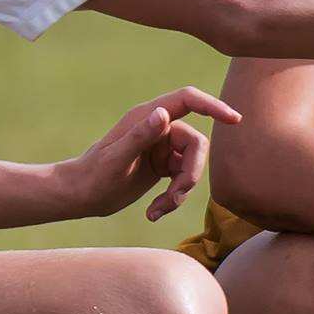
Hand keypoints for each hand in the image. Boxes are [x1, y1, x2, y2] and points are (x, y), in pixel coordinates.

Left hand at [59, 87, 240, 222]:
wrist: (79, 196)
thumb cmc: (92, 177)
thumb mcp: (116, 160)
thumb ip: (140, 136)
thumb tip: (163, 114)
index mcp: (147, 116)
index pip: (188, 100)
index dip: (213, 106)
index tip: (234, 119)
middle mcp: (157, 128)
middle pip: (196, 143)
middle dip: (191, 173)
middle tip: (174, 197)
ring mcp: (160, 147)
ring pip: (191, 164)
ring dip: (181, 191)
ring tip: (158, 210)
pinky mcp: (161, 166)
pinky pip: (182, 179)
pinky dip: (174, 198)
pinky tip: (154, 213)